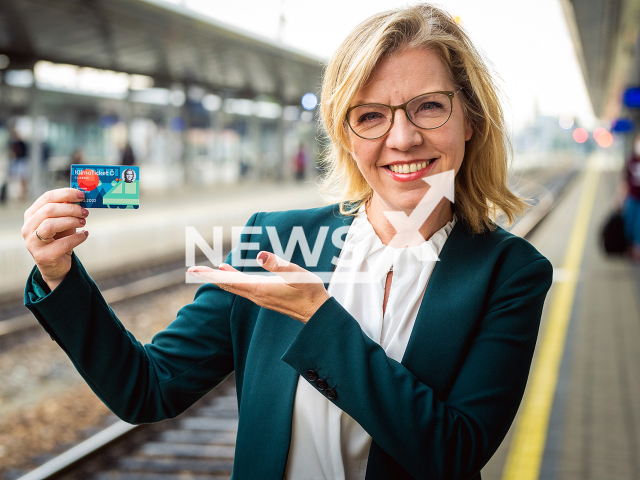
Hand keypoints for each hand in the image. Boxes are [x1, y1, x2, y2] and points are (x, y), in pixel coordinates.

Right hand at [22, 188, 89, 290]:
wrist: (56, 265)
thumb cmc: (59, 239)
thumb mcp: (63, 223)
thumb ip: (67, 211)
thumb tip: (80, 198)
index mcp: (32, 215)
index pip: (47, 198)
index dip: (65, 194)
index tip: (82, 195)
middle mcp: (28, 227)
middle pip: (48, 210)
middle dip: (70, 209)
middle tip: (85, 212)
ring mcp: (33, 242)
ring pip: (50, 225)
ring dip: (71, 221)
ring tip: (83, 222)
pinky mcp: (43, 256)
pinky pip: (63, 243)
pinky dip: (77, 237)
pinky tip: (85, 235)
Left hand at [187, 251, 330, 322]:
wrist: (317, 312)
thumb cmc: (309, 292)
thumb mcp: (297, 275)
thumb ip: (279, 265)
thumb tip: (261, 256)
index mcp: (259, 289)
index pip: (229, 281)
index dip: (210, 275)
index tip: (193, 271)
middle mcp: (255, 295)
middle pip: (226, 285)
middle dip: (208, 278)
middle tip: (191, 270)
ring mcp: (259, 297)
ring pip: (233, 287)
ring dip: (218, 279)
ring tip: (204, 271)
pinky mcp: (265, 296)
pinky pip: (241, 288)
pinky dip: (231, 280)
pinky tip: (228, 273)